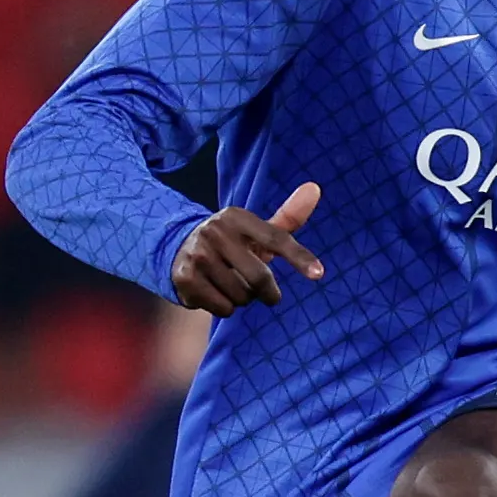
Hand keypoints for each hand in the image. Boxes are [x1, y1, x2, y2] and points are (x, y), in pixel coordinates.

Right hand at [168, 181, 323, 313]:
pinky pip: (224, 308)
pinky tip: (215, 292)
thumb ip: (288, 217)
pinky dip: (225, 308)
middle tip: (268, 294)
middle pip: (260, 277)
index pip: (276, 238)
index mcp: (237, 217)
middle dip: (269, 293)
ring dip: (244, 299)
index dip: (299, 257)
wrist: (178, 249)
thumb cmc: (231, 243)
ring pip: (242, 296)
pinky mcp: (185, 278)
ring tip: (232, 285)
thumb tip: (316, 188)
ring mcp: (198, 255)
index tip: (318, 274)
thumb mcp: (257, 230)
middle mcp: (215, 231)